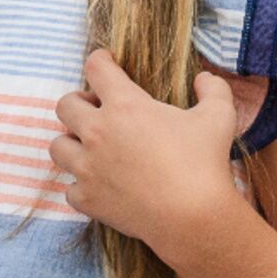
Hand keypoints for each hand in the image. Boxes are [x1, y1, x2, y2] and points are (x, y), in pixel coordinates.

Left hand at [51, 48, 239, 259]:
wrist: (193, 217)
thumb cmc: (204, 163)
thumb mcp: (218, 116)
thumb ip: (213, 89)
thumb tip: (205, 78)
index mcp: (125, 105)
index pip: (96, 67)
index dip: (100, 60)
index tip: (106, 64)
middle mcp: (98, 132)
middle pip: (65, 105)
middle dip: (79, 103)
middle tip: (98, 111)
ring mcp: (88, 167)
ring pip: (58, 146)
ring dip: (72, 143)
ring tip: (91, 148)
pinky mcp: (87, 198)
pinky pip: (69, 188)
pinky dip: (81, 185)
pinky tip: (99, 185)